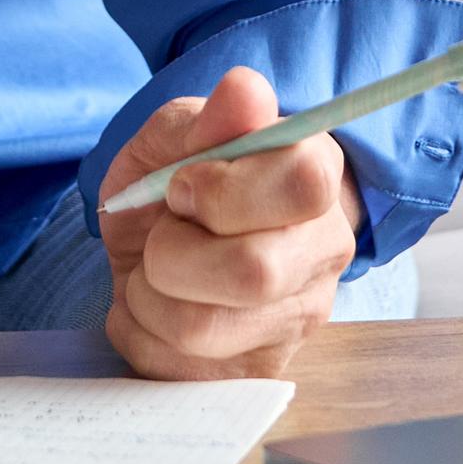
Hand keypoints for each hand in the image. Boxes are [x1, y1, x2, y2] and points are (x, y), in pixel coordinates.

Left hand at [97, 67, 359, 380]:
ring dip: (147, 295)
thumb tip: (246, 91)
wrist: (158, 245)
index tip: (181, 187)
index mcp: (316, 176)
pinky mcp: (257, 372)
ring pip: (203, 328)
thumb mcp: (172, 139)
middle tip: (160, 237)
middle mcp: (323, 252)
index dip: (223, 188)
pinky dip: (139, 333)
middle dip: (172, 252)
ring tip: (152, 273)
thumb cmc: (174, 184)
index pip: (302, 182)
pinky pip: (176, 368)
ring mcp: (297, 320)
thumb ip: (204, 119)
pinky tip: (154, 309)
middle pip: (254, 271)